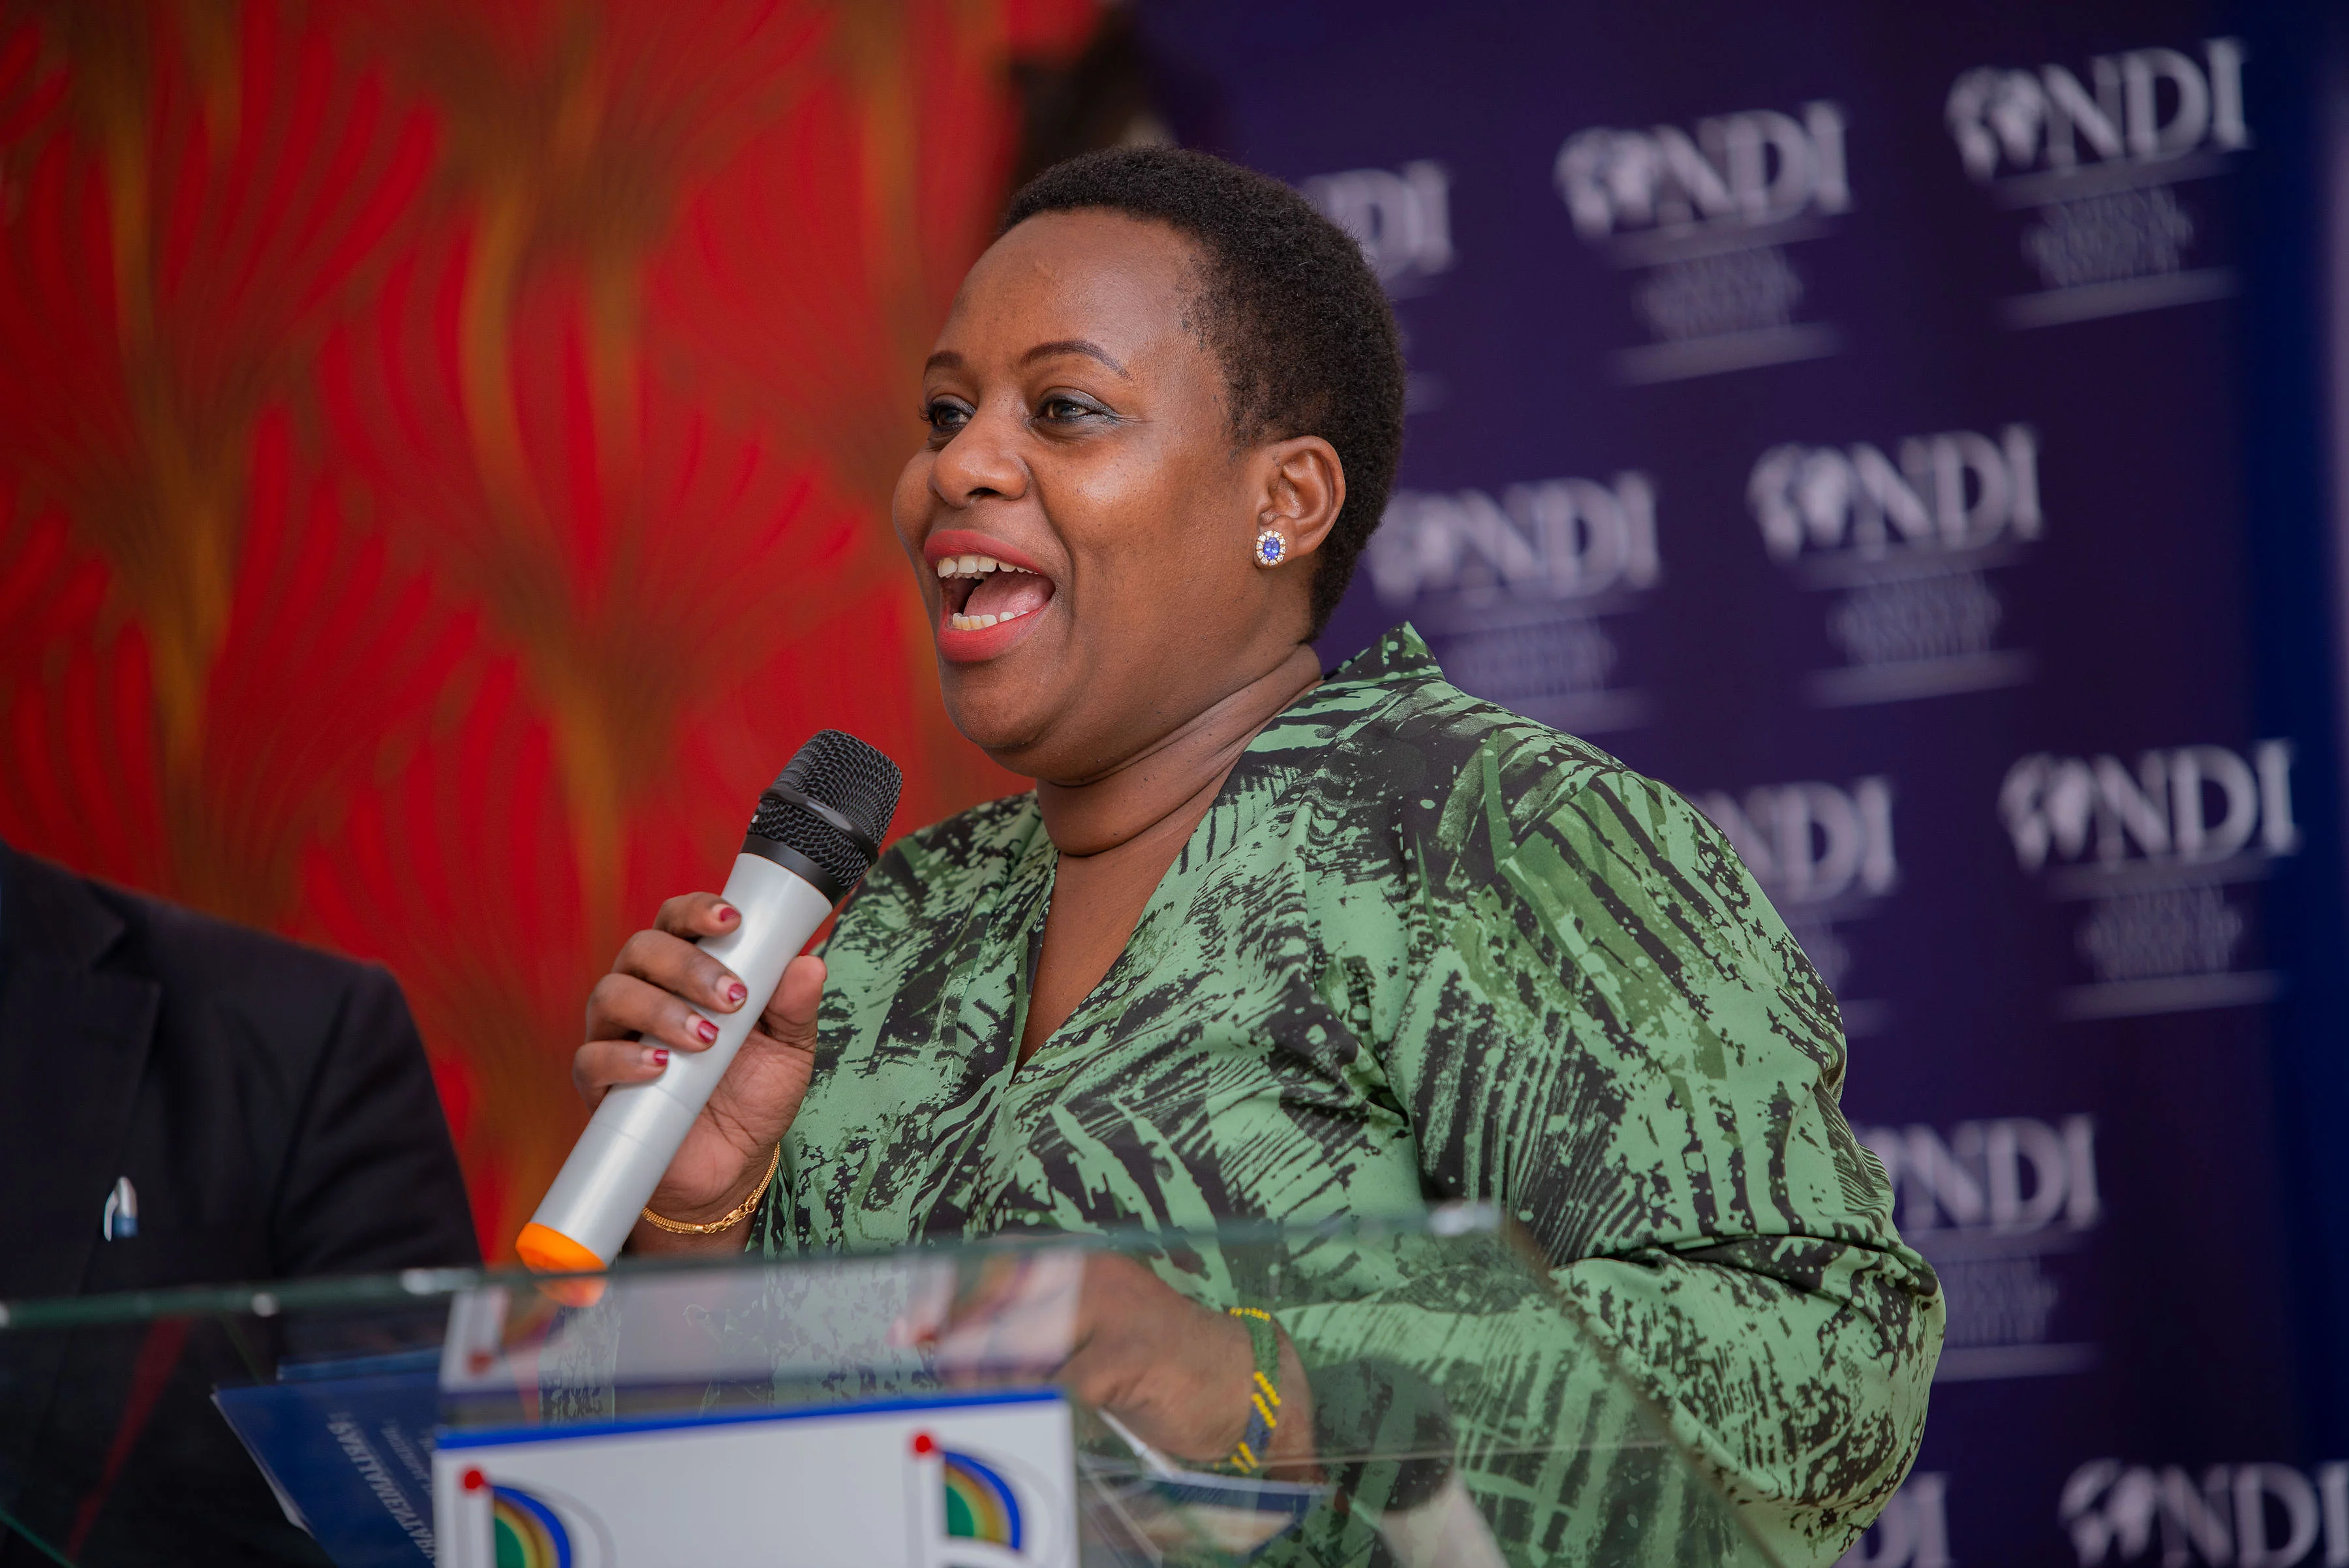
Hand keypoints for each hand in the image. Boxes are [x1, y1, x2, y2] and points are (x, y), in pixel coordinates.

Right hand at [574, 892, 823, 1252]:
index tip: (731, 920)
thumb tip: (809, 965)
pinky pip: (591, 1058)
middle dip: (688, 966)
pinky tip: (661, 1067)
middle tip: (732, 997)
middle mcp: (646, 991)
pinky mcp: (599, 1084)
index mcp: (688, 970)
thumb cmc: (756, 1090)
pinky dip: (622, 1058)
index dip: (697, 910)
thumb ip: (796, 1006)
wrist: (733, 1162)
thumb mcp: (790, 1047)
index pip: (678, 920)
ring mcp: (617, 1035)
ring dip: (660, 1009)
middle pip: (642, 949)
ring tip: (704, 1039)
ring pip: (611, 994)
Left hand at [919, 1252, 1316, 1472]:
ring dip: (989, 1372)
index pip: (1002, 1263)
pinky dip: (1035, 1399)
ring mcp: (1116, 1312)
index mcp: (1083, 1264)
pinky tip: (1018, 1414)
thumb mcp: (1091, 1337)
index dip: (952, 1291)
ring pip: (1028, 1337)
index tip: (914, 1325)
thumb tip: (954, 1347)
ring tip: (966, 1396)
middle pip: (1005, 1295)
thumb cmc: (1155, 1366)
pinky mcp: (1132, 1355)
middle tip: (930, 1362)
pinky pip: (1065, 1380)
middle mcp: (1096, 1275)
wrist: (1238, 1384)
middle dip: (959, 1332)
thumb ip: (1033, 1336)